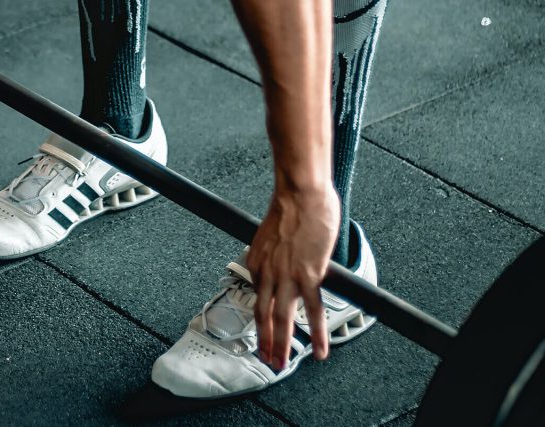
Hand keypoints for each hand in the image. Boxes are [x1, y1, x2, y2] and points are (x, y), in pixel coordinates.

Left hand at [247, 183, 339, 370]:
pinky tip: (318, 350)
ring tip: (283, 363)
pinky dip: (316, 334)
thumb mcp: (269, 234)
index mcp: (256, 262)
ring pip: (282, 319)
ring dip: (282, 345)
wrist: (300, 195)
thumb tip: (284, 260)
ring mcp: (287, 277)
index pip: (258, 295)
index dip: (261, 316)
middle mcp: (267, 273)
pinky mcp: (309, 276)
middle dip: (264, 341)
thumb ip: (274, 253)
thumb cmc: (290, 207)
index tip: (265, 330)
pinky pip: (312, 311)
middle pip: (263, 315)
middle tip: (267, 360)